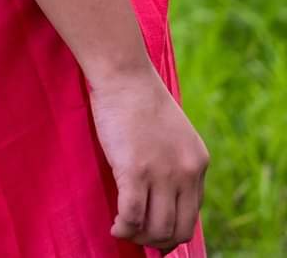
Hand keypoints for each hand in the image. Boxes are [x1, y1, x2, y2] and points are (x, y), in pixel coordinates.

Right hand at [86, 63, 209, 252]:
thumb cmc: (139, 97)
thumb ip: (175, 162)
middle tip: (139, 237)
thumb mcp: (173, 132)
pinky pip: (131, 216)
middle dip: (158, 241)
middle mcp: (186, 172)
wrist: (124, 74)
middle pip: (178, 229)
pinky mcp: (134, 171)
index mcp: (198, 162)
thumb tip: (163, 196)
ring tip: (123, 230)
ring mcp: (161, 173)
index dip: (173, 230)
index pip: (192, 214)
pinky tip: (115, 226)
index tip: (155, 232)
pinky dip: (123, 228)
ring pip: (155, 227)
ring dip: (138, 236)